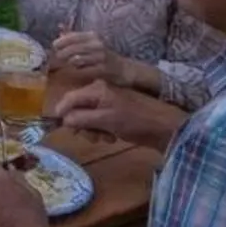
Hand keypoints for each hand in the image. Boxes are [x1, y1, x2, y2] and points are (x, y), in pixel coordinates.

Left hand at [49, 29, 130, 85]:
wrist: (124, 69)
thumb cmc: (104, 55)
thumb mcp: (91, 42)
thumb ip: (75, 36)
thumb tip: (59, 27)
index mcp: (93, 36)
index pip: (73, 36)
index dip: (61, 41)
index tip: (54, 46)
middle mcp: (97, 44)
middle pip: (73, 48)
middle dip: (62, 53)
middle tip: (58, 57)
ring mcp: (101, 57)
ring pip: (77, 59)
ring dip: (70, 62)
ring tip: (69, 63)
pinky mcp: (104, 69)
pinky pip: (85, 70)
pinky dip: (79, 70)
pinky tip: (79, 70)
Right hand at [51, 80, 172, 148]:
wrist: (165, 127)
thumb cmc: (135, 122)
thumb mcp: (106, 120)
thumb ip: (81, 118)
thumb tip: (63, 120)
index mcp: (96, 89)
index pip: (69, 98)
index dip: (61, 113)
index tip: (60, 128)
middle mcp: (99, 92)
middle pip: (77, 109)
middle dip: (82, 125)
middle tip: (93, 137)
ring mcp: (108, 102)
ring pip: (88, 117)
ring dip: (93, 130)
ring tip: (106, 138)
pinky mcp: (115, 112)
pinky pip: (99, 120)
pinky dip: (102, 130)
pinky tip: (113, 136)